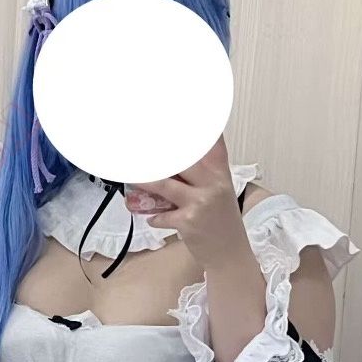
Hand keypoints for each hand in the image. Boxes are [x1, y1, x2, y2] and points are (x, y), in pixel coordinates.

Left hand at [124, 136, 250, 270]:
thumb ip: (201, 172)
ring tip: (132, 177)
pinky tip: (153, 218)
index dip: (198, 125)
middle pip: (182, 158)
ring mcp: (200, 201)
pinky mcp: (188, 221)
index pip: (211, 140)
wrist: (229, 252)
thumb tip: (170, 161)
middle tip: (137, 147)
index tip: (183, 109)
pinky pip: (162, 215)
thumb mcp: (218, 190)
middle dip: (158, 155)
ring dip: (144, 181)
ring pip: (164, 184)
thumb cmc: (221, 220)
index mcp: (220, 171)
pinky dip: (154, 217)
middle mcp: (213, 182)